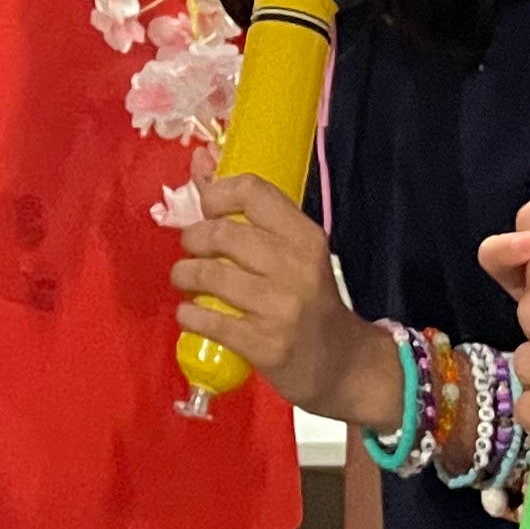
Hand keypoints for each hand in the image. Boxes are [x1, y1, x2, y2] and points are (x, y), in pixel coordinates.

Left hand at [173, 173, 384, 423]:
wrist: (345, 365)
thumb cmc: (313, 302)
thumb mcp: (297, 254)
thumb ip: (253, 216)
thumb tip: (200, 162)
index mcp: (306, 237)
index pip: (252, 191)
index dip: (216, 192)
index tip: (205, 207)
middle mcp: (295, 267)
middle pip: (222, 233)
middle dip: (193, 238)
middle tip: (191, 248)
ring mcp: (280, 307)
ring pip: (210, 275)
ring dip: (184, 274)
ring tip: (184, 278)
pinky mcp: (265, 344)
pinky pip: (210, 321)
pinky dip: (188, 314)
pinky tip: (189, 313)